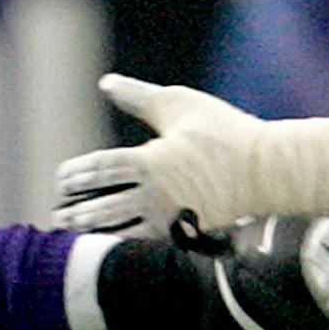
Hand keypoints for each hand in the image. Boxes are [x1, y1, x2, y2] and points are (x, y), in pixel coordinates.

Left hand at [53, 75, 270, 236]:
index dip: (75, 176)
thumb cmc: (224, 131)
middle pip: (102, 208)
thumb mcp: (178, 105)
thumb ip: (138, 97)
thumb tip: (106, 83)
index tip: (63, 180)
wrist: (269, 171)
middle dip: (77, 212)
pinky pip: (146, 245)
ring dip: (94, 233)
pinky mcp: (186, 235)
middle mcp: (156, 194)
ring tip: (75, 232)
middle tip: (59, 213)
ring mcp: (171, 218)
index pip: (99, 171)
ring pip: (120, 232)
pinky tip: (110, 245)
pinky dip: (122, 246)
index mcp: (150, 161)